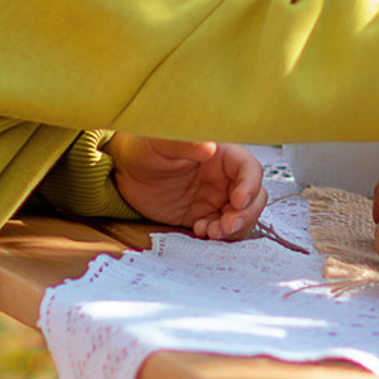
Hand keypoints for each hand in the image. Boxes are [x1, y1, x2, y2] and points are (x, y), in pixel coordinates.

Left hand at [110, 137, 267, 238]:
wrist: (124, 174)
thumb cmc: (144, 150)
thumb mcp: (160, 144)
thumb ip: (184, 144)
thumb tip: (209, 146)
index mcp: (221, 155)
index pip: (249, 169)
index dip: (250, 186)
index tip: (237, 201)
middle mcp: (225, 177)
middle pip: (254, 196)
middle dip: (246, 214)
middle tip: (226, 225)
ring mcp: (216, 198)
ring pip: (243, 215)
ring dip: (234, 228)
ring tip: (211, 232)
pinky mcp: (205, 215)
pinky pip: (223, 228)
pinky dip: (218, 234)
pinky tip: (200, 231)